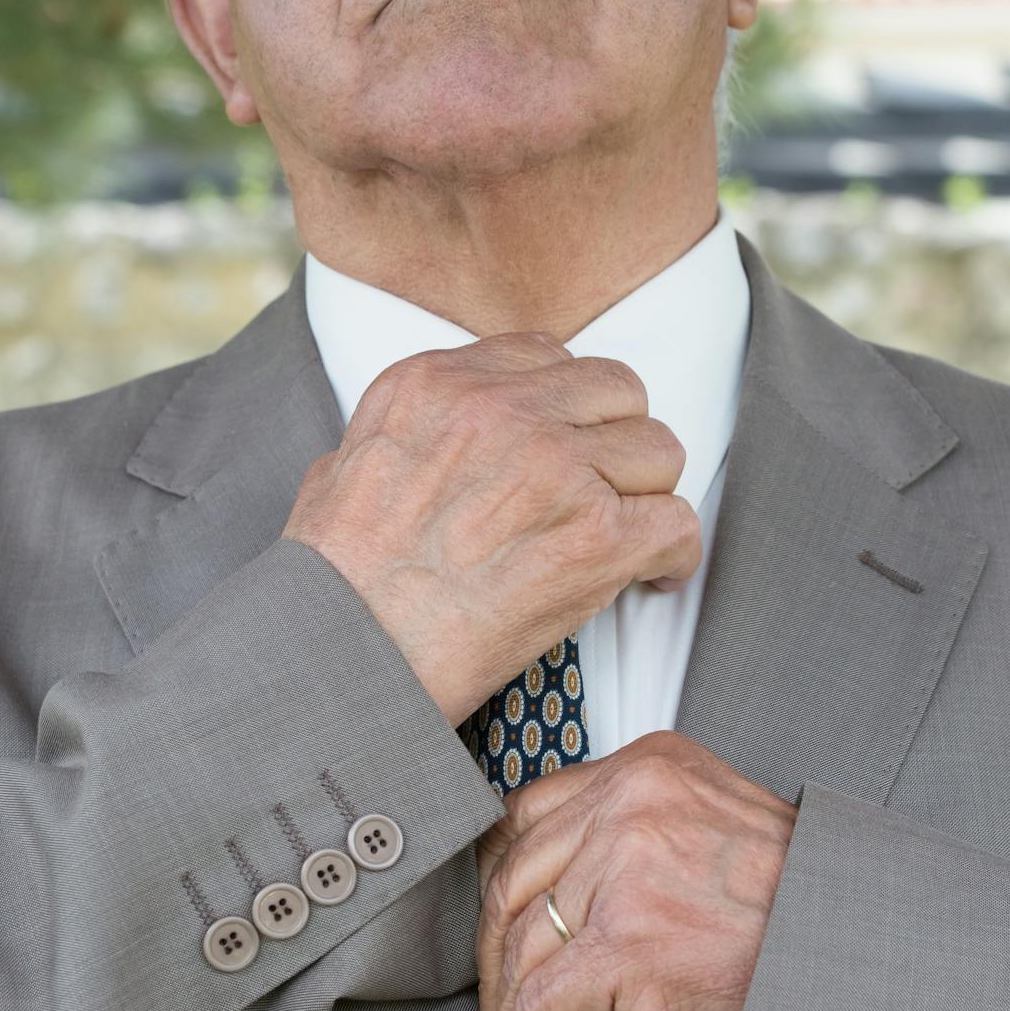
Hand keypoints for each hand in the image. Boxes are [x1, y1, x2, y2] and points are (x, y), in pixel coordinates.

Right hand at [281, 330, 702, 725]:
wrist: (346, 656)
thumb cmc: (332, 587)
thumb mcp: (338, 473)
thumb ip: (397, 439)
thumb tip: (417, 448)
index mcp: (436, 384)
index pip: (545, 354)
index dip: (566, 405)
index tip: (566, 443)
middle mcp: (502, 409)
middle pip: (616, 389)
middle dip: (616, 441)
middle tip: (604, 490)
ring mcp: (555, 466)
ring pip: (658, 451)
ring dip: (646, 497)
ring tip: (624, 540)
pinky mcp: (596, 536)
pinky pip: (677, 524)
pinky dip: (671, 558)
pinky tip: (651, 579)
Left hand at [473, 731, 797, 1010]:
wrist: (863, 951)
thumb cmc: (799, 908)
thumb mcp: (712, 834)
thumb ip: (638, 838)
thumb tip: (558, 903)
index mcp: (650, 766)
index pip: (531, 816)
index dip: (502, 888)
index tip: (498, 933)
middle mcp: (631, 801)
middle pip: (515, 880)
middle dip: (496, 960)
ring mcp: (625, 868)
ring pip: (522, 947)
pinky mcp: (627, 942)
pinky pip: (541, 1009)